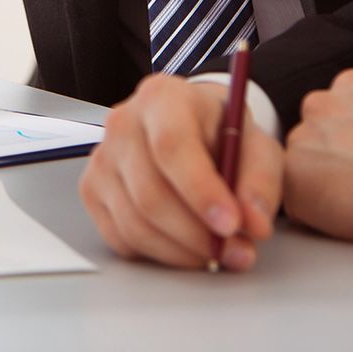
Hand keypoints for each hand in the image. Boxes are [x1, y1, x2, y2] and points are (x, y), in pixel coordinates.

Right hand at [79, 74, 282, 271]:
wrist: (192, 128)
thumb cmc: (220, 132)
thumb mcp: (256, 145)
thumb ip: (260, 181)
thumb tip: (253, 224)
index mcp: (162, 98)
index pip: (171, 146)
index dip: (201, 191)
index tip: (231, 225)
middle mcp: (123, 123)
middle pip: (150, 193)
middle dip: (197, 234)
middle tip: (235, 251)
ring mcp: (102, 158)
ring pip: (134, 223)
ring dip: (182, 251)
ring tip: (217, 252)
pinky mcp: (92, 191)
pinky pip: (121, 238)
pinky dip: (160, 253)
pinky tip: (187, 246)